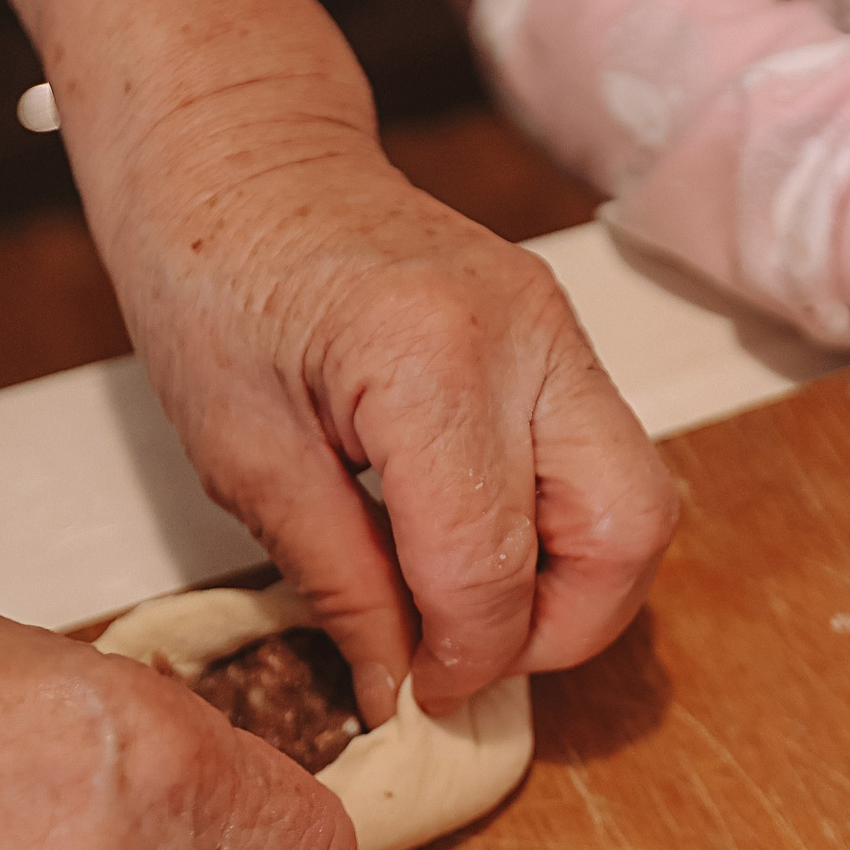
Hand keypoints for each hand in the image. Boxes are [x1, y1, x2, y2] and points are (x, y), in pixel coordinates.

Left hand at [95, 96, 678, 725]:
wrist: (239, 154)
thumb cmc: (209, 281)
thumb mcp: (241, 456)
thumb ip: (338, 582)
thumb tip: (401, 688)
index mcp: (430, 360)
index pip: (493, 566)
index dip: (462, 659)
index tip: (414, 696)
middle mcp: (529, 338)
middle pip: (627, 533)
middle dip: (563, 631)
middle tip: (468, 661)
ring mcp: (562, 330)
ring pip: (640, 503)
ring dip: (576, 584)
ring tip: (471, 607)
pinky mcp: (564, 336)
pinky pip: (605, 461)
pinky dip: (562, 529)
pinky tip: (475, 543)